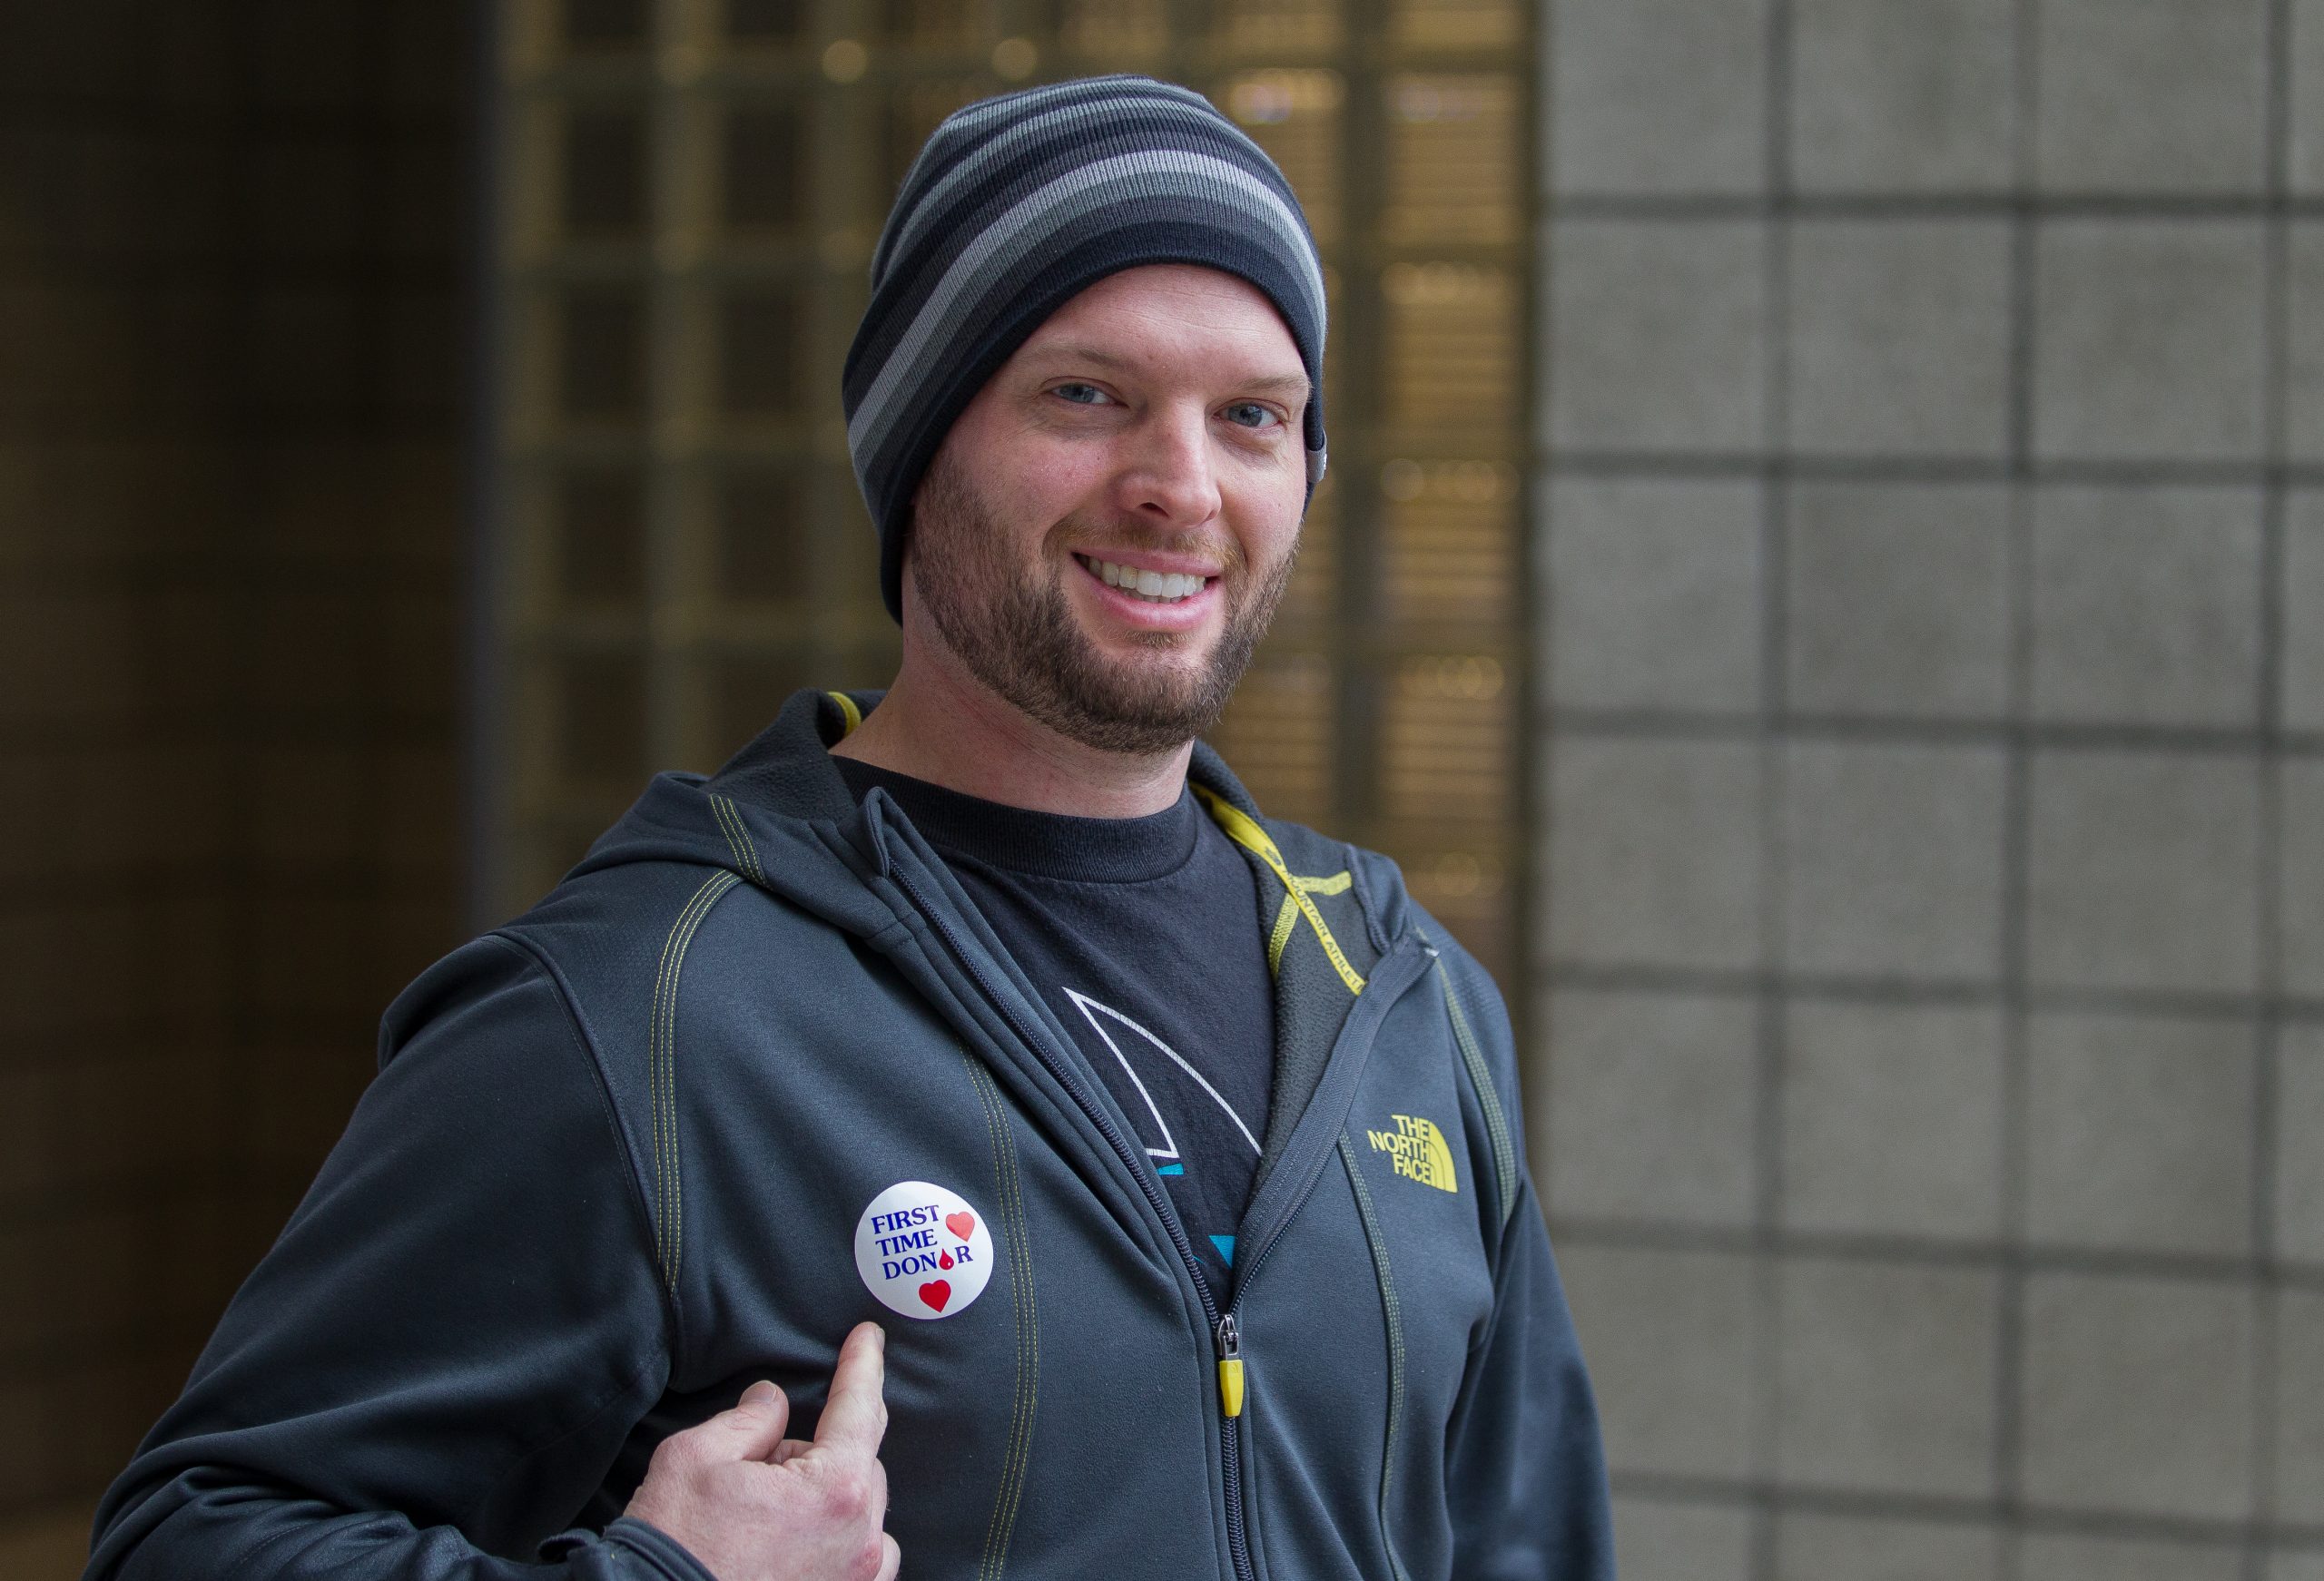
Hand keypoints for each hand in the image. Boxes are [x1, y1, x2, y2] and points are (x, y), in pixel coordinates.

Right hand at [624, 1321, 899, 1580]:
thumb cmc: (674, 1546)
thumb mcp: (696, 1456)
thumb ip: (748, 1419)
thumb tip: (772, 1403)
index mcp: (833, 1489)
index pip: (859, 1407)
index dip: (863, 1364)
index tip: (869, 1337)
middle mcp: (858, 1536)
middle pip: (858, 1462)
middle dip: (815, 1452)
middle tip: (756, 1470)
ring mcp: (857, 1577)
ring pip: (864, 1511)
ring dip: (830, 1498)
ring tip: (768, 1515)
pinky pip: (865, 1560)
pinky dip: (841, 1539)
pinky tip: (796, 1542)